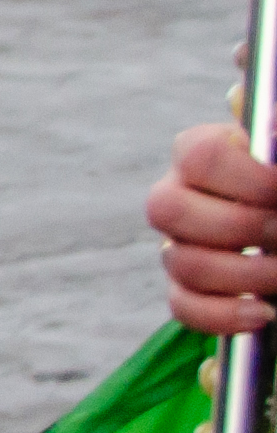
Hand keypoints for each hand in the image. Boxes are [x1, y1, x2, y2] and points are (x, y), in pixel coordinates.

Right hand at [152, 121, 276, 334]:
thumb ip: (274, 140)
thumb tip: (259, 117)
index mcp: (205, 152)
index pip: (196, 156)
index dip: (241, 178)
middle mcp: (181, 194)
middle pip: (167, 210)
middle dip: (239, 229)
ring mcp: (179, 243)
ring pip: (179, 262)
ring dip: (244, 276)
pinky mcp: (189, 289)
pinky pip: (183, 306)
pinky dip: (223, 315)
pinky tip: (263, 313)